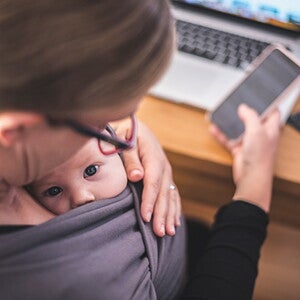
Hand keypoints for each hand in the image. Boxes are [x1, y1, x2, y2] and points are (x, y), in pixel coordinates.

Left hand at [113, 118, 180, 236]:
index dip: (149, 201)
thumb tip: (136, 177)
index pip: (152, 183)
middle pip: (164, 193)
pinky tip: (175, 222)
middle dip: (161, 213)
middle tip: (159, 233)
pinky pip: (173, 194)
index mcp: (154, 158)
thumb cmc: (127, 135)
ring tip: (168, 232)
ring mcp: (167, 173)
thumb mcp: (125, 142)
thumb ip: (130, 159)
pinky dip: (174, 208)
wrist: (136, 128)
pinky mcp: (166, 177)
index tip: (145, 217)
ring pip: (171, 196)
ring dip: (170, 214)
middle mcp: (164, 167)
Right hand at [210, 104, 280, 211]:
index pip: (272, 112)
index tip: (257, 96)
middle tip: (235, 103)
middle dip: (243, 112)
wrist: (251, 178)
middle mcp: (260, 135)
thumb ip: (250, 116)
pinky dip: (221, 134)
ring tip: (221, 114)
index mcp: (270, 129)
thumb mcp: (256, 131)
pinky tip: (214, 129)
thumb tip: (244, 108)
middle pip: (252, 119)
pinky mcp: (239, 149)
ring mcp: (249, 142)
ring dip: (230, 122)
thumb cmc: (260, 158)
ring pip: (238, 128)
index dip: (266, 104)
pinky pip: (228, 139)